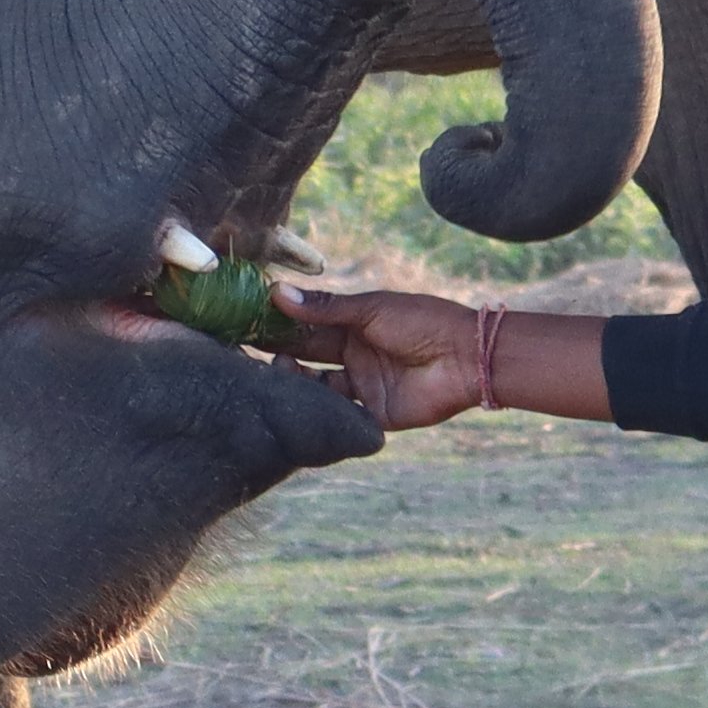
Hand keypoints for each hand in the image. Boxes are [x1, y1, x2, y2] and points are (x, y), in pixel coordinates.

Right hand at [263, 283, 491, 428]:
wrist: (464, 357)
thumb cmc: (421, 321)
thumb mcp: (369, 309)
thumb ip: (324, 308)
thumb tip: (276, 292)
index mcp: (351, 325)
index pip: (306, 324)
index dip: (278, 323)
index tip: (244, 321)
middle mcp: (351, 355)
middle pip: (307, 355)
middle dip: (278, 352)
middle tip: (244, 350)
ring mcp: (360, 386)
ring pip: (316, 387)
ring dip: (295, 382)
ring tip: (276, 373)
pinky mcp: (370, 415)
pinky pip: (338, 415)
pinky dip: (318, 411)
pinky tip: (296, 405)